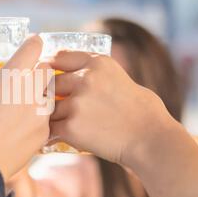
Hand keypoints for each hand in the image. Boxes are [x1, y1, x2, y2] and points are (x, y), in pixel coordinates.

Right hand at [0, 35, 52, 180]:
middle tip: (24, 78)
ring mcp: (41, 114)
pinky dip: (37, 118)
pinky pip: (46, 119)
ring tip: (23, 104)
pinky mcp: (43, 134)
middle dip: (38, 70)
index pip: (34, 47)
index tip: (30, 44)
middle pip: (47, 70)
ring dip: (39, 95)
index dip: (32, 43)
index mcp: (12, 76)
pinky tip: (22, 126)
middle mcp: (31, 92)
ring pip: (49, 95)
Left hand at [49, 50, 176, 165]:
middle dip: (50, 94)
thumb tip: (70, 74)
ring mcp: (77, 103)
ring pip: (49, 107)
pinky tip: (58, 137)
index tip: (46, 74)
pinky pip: (51, 128)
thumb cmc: (143, 111)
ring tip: (62, 124)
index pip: (59, 57)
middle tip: (51, 104)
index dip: (49, 67)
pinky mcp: (71, 126)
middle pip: (51, 82)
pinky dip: (54, 133)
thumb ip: (94, 74)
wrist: (151, 139)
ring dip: (53, 116)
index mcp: (98, 62)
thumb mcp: (119, 77)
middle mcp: (85, 79)